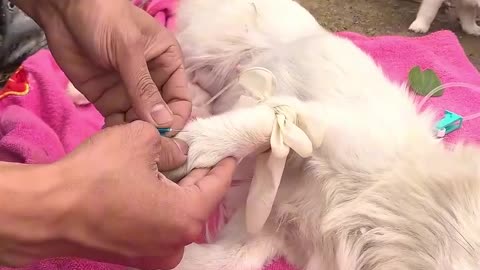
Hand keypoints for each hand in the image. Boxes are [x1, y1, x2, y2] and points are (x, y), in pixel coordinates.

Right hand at [0, 121, 235, 268]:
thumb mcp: (141, 140)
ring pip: (176, 212)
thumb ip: (171, 145)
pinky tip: (150, 182)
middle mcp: (175, 243)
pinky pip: (157, 223)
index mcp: (186, 218)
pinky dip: (159, 203)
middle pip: (197, 201)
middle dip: (197, 173)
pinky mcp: (132, 254)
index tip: (229, 150)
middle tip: (197, 150)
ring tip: (172, 162)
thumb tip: (178, 153)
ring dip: (176, 188)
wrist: (46, 211)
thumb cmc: (96, 174)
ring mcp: (153, 253)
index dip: (223, 163)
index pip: (217, 186)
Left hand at [14, 0, 190, 128]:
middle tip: (144, 144)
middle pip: (161, 114)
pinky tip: (114, 140)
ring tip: (127, 143)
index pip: (180, 98)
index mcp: (168, 64)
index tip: (166, 134)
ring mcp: (129, 92)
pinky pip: (118, 121)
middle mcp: (152, 81)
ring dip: (136, 134)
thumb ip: (144, 87)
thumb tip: (164, 122)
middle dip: (155, 130)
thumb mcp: (129, 50)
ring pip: (140, 121)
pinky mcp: (108, 99)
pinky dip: (117, 133)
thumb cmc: (106, 19)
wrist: (64, 11)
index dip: (176, 118)